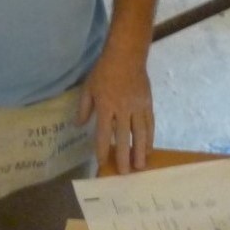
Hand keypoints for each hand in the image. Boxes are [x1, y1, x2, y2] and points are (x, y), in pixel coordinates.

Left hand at [79, 49, 152, 173]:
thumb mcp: (88, 88)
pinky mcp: (148, 104)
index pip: (103, 133)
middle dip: (124, 156)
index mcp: (105, 106)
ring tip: (141, 166)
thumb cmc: (104, 72)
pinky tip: (149, 148)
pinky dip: (150, 137)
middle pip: (123, 137)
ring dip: (140, 151)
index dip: (102, 149)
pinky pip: (150, 124)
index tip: (102, 162)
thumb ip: (84, 108)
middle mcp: (122, 109)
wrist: (126, 55)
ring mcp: (137, 107)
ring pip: (140, 133)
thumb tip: (78, 125)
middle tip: (125, 173)